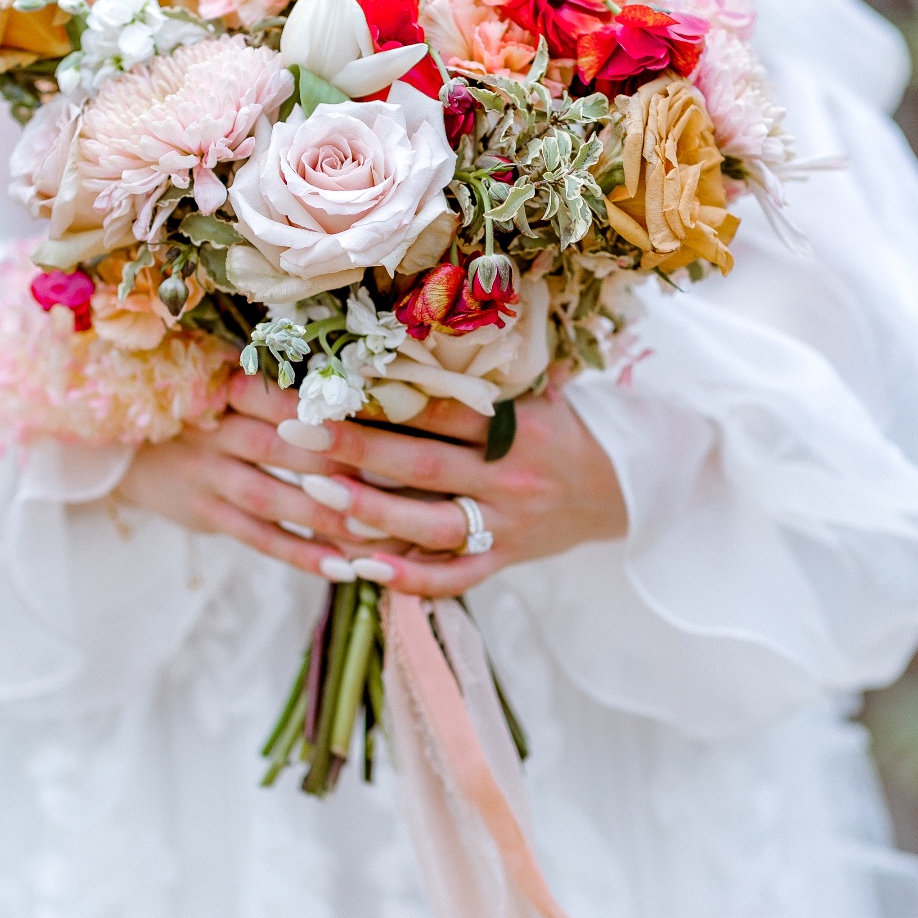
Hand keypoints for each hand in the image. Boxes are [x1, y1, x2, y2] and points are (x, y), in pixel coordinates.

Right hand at [115, 383, 409, 579]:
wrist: (120, 448)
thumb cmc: (201, 409)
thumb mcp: (223, 382)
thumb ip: (278, 383)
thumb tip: (366, 384)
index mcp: (224, 386)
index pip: (280, 395)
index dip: (329, 406)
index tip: (386, 415)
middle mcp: (213, 429)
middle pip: (282, 446)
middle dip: (339, 462)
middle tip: (399, 477)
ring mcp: (206, 476)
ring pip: (273, 498)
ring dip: (327, 516)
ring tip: (380, 530)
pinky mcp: (206, 515)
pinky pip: (259, 539)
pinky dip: (301, 553)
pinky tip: (343, 568)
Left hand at [233, 376, 627, 597]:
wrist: (624, 488)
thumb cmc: (562, 427)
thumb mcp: (536, 391)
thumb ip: (480, 378)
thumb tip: (403, 340)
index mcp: (517, 425)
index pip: (439, 408)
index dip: (381, 395)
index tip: (325, 382)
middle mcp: (510, 477)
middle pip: (422, 462)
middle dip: (355, 446)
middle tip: (294, 431)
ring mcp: (507, 525)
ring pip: (430, 524)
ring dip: (370, 510)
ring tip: (313, 493)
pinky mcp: (505, 562)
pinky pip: (453, 577)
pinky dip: (407, 577)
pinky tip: (359, 569)